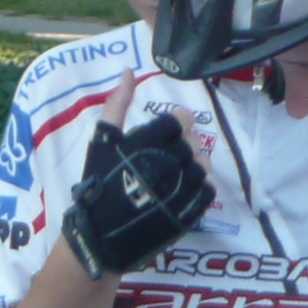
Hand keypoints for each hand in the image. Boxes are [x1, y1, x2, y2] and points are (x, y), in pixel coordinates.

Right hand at [63, 75, 211, 279]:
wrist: (101, 236)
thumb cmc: (99, 185)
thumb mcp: (102, 142)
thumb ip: (117, 105)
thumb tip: (127, 71)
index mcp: (148, 144)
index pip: (181, 120)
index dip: (177, 122)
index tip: (169, 129)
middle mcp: (167, 164)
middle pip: (194, 141)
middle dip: (184, 143)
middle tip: (168, 153)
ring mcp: (180, 190)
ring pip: (204, 164)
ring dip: (194, 164)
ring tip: (175, 171)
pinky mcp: (188, 213)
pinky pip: (208, 191)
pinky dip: (200, 186)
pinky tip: (183, 188)